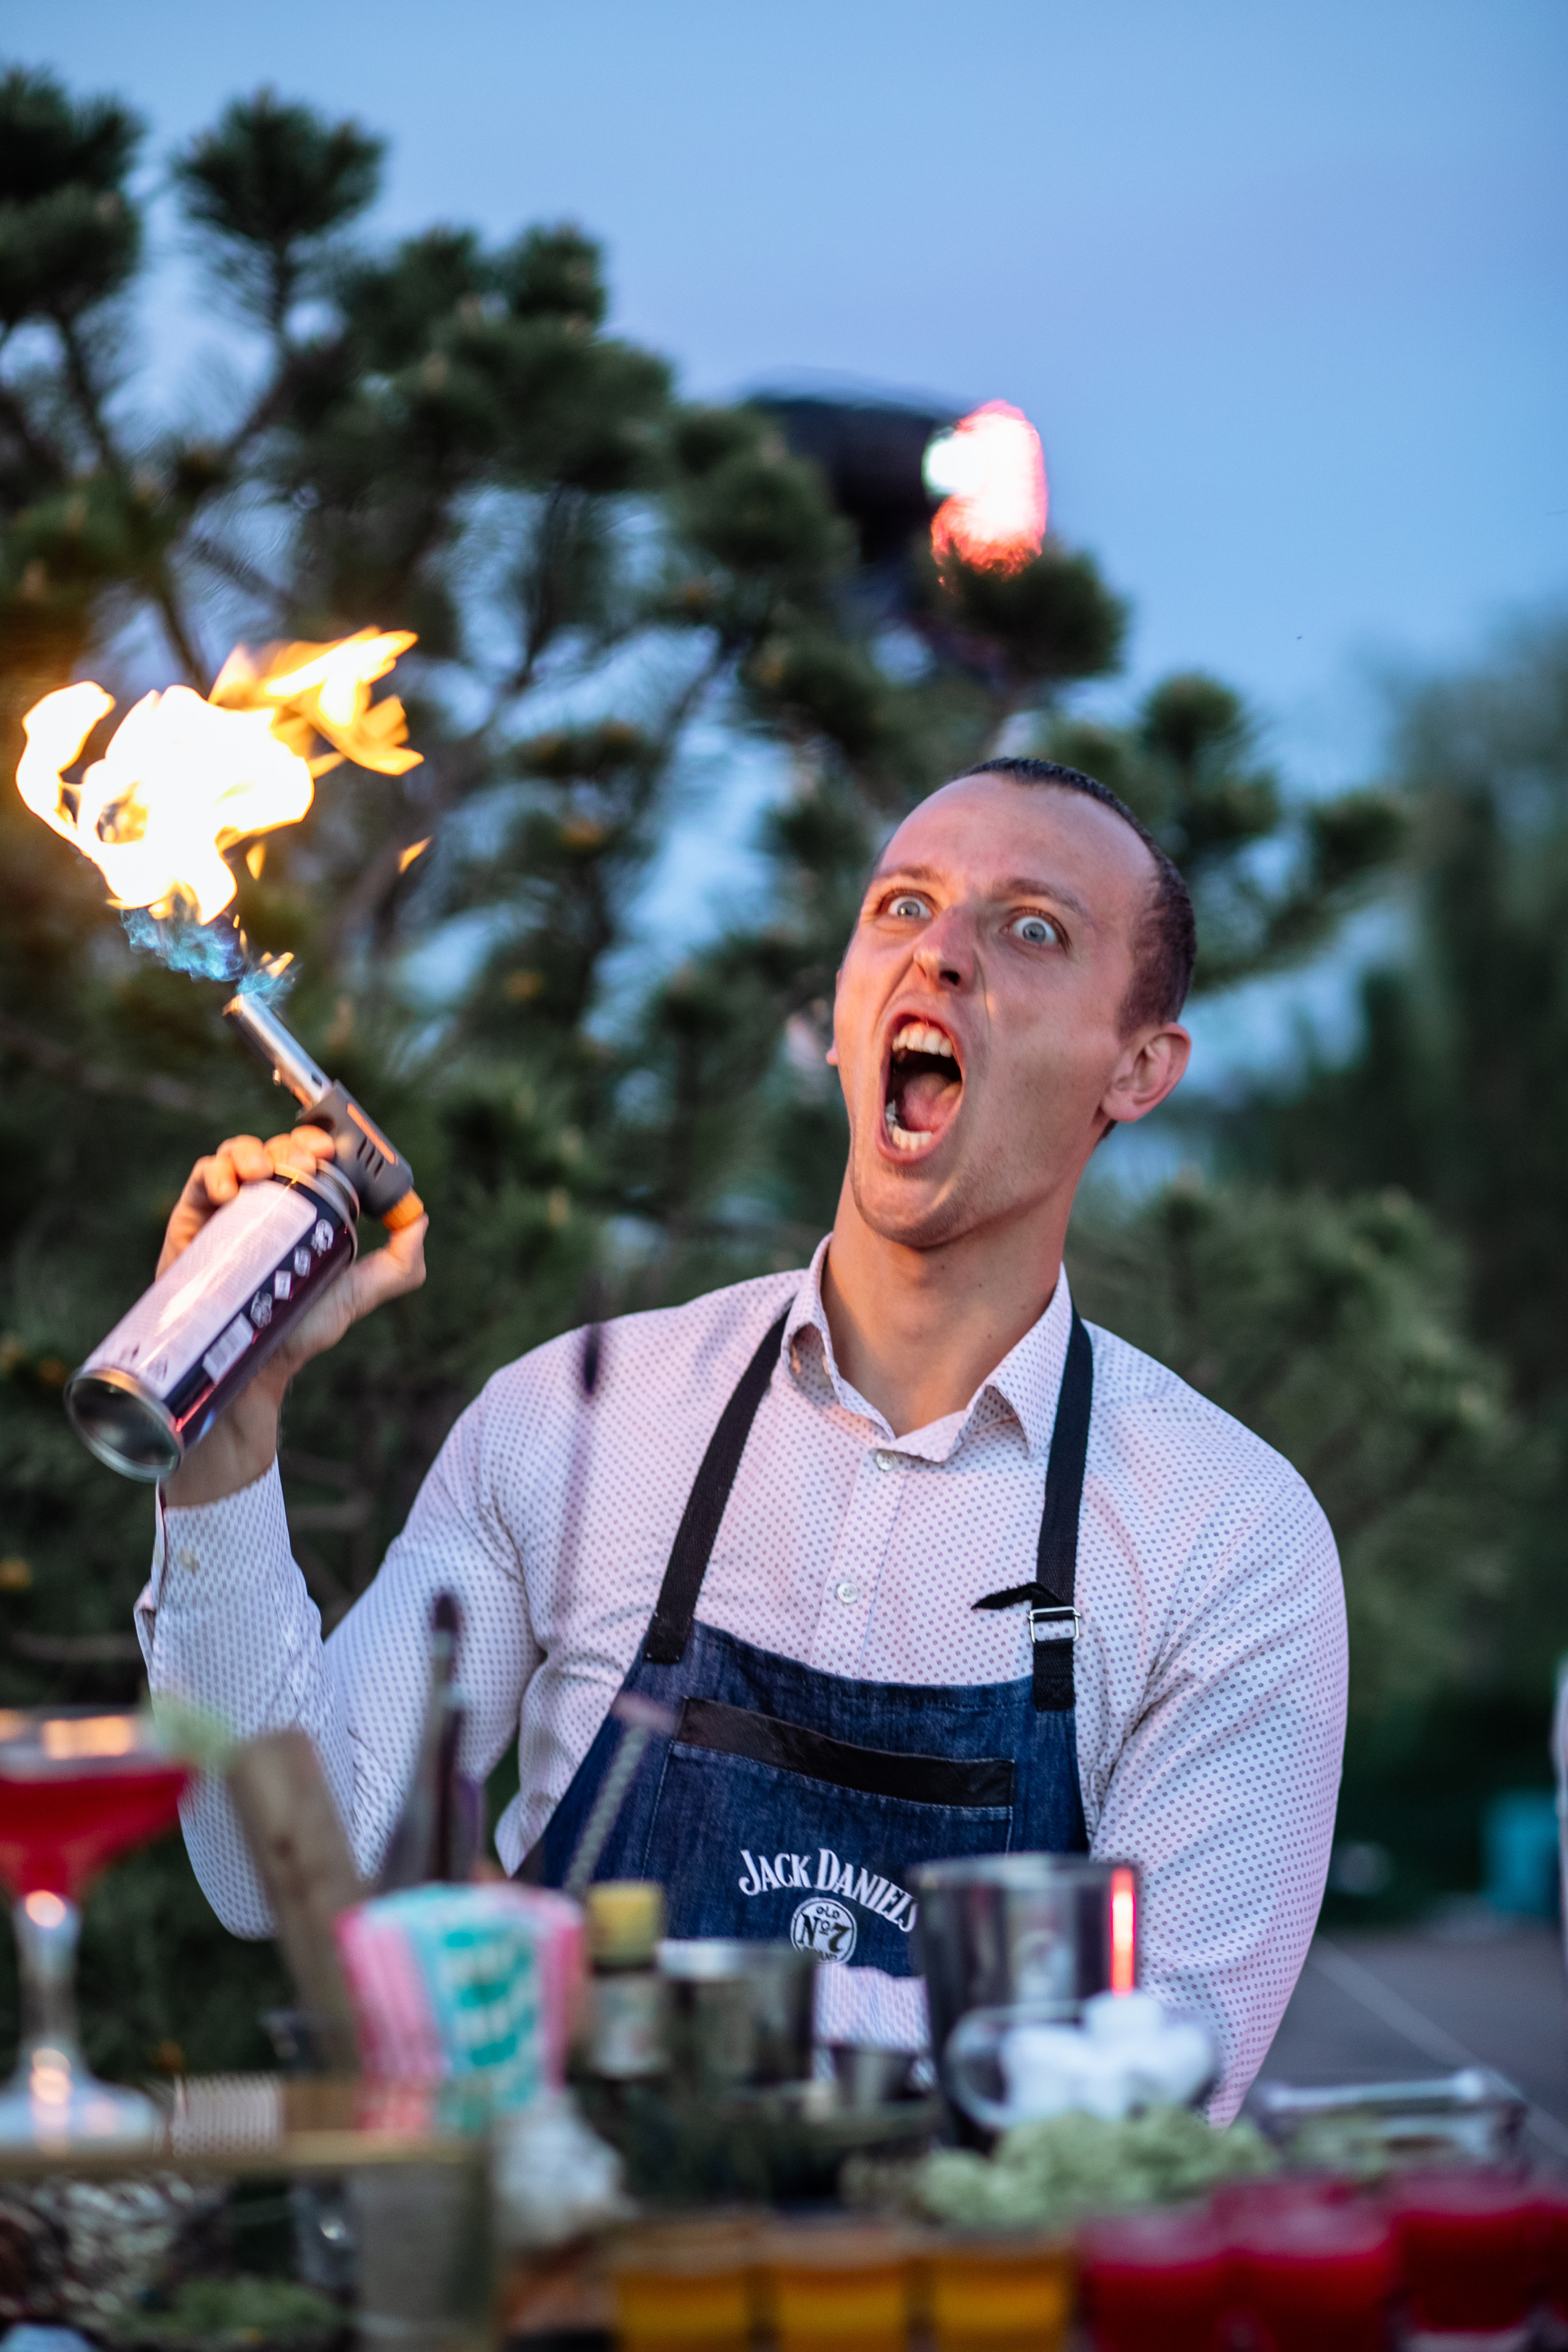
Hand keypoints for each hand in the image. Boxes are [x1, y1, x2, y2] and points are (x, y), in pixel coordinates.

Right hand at [158, 1128, 426, 1506]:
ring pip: (235, 1155)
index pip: (310, 1157)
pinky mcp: (192, 1222)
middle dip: (290, 1146)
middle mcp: (264, 1201)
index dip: (319, 1142)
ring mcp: (226, 1209)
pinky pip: (200, 1180)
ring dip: (249, 1151)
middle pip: (275, 1149)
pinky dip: (214, 1173)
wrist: (250, 1367)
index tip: (330, 1151)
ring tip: (261, 1173)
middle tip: (305, 1165)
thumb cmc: (299, 1328)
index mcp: (302, 1207)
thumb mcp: (357, 1294)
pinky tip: (228, 1190)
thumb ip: (398, 1266)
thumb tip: (419, 1219)